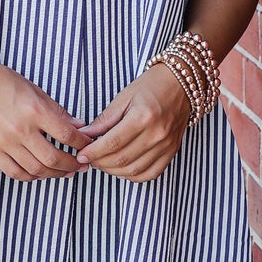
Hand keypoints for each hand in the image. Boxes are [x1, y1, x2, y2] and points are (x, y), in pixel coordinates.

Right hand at [0, 55, 92, 180]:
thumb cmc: (4, 82)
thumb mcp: (36, 90)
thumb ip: (57, 111)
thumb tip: (79, 127)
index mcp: (35, 111)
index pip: (67, 136)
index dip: (82, 145)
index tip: (89, 147)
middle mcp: (21, 129)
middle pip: (54, 159)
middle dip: (72, 165)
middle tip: (81, 166)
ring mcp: (5, 142)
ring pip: (36, 170)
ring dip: (55, 174)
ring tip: (65, 172)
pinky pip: (15, 172)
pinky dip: (30, 177)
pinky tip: (40, 173)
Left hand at [75, 64, 192, 181]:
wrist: (180, 85)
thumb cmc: (151, 87)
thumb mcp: (123, 97)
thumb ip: (104, 120)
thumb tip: (85, 136)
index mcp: (143, 117)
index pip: (112, 143)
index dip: (93, 152)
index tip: (81, 155)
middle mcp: (157, 134)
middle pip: (122, 159)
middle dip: (100, 163)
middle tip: (89, 159)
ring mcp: (166, 145)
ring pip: (134, 170)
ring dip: (114, 172)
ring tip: (103, 164)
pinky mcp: (172, 151)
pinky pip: (151, 174)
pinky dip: (134, 176)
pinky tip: (122, 169)